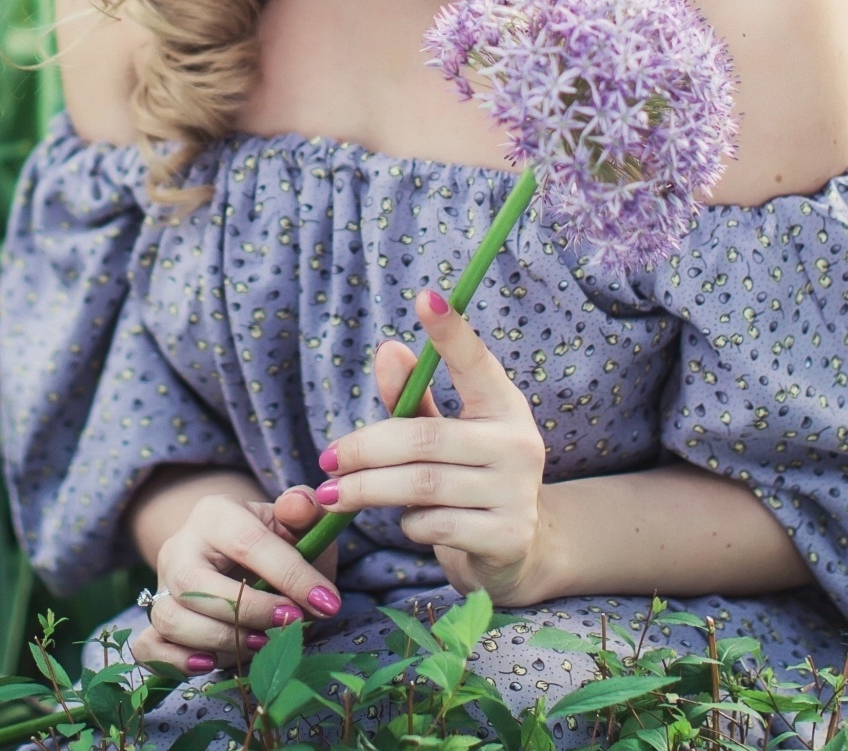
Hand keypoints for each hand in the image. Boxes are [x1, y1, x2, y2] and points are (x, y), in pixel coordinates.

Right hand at [128, 488, 343, 673]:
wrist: (238, 555)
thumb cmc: (276, 541)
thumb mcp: (295, 521)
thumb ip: (304, 510)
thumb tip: (301, 505)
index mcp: (214, 514)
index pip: (249, 544)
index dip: (291, 576)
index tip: (327, 603)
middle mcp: (179, 547)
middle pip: (196, 586)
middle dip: (249, 612)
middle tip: (291, 622)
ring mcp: (162, 585)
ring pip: (171, 619)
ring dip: (219, 641)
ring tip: (261, 644)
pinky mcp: (155, 620)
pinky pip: (148, 646)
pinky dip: (175, 661)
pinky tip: (210, 664)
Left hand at [305, 288, 555, 606]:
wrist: (517, 551)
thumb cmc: (468, 479)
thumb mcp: (441, 435)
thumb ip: (414, 398)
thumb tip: (389, 349)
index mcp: (504, 406)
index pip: (476, 362)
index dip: (452, 332)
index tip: (426, 296)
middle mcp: (519, 444)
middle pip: (424, 437)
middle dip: (365, 449)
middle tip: (328, 458)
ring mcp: (517, 492)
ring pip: (422, 484)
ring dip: (369, 490)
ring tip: (335, 493)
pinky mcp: (507, 537)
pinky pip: (435, 525)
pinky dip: (408, 523)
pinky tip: (406, 521)